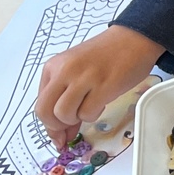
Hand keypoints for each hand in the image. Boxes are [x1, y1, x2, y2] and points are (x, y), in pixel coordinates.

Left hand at [35, 25, 163, 147]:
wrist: (133, 38)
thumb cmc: (106, 55)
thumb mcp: (77, 72)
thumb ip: (65, 99)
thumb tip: (61, 135)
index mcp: (53, 67)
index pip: (40, 104)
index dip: (49, 125)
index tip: (60, 135)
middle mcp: (64, 71)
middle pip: (46, 112)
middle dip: (58, 126)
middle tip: (72, 126)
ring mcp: (83, 78)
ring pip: (65, 115)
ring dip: (78, 119)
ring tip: (90, 107)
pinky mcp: (103, 86)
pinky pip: (88, 113)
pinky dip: (94, 114)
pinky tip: (102, 102)